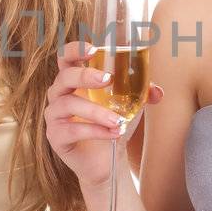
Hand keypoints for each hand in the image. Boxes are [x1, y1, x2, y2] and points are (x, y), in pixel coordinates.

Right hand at [44, 39, 162, 189]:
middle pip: (64, 76)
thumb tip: (156, 91)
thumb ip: (142, 93)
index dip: (75, 49)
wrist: (107, 160)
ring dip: (96, 111)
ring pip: (69, 104)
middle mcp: (60, 94)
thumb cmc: (113, 123)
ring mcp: (55, 115)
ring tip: (118, 120)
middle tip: (107, 80)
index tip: (93, 50)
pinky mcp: (56, 137)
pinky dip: (95, 131)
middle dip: (85, 76)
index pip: (66, 57)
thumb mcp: (130, 105)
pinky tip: (113, 133)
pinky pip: (72, 130)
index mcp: (74, 80)